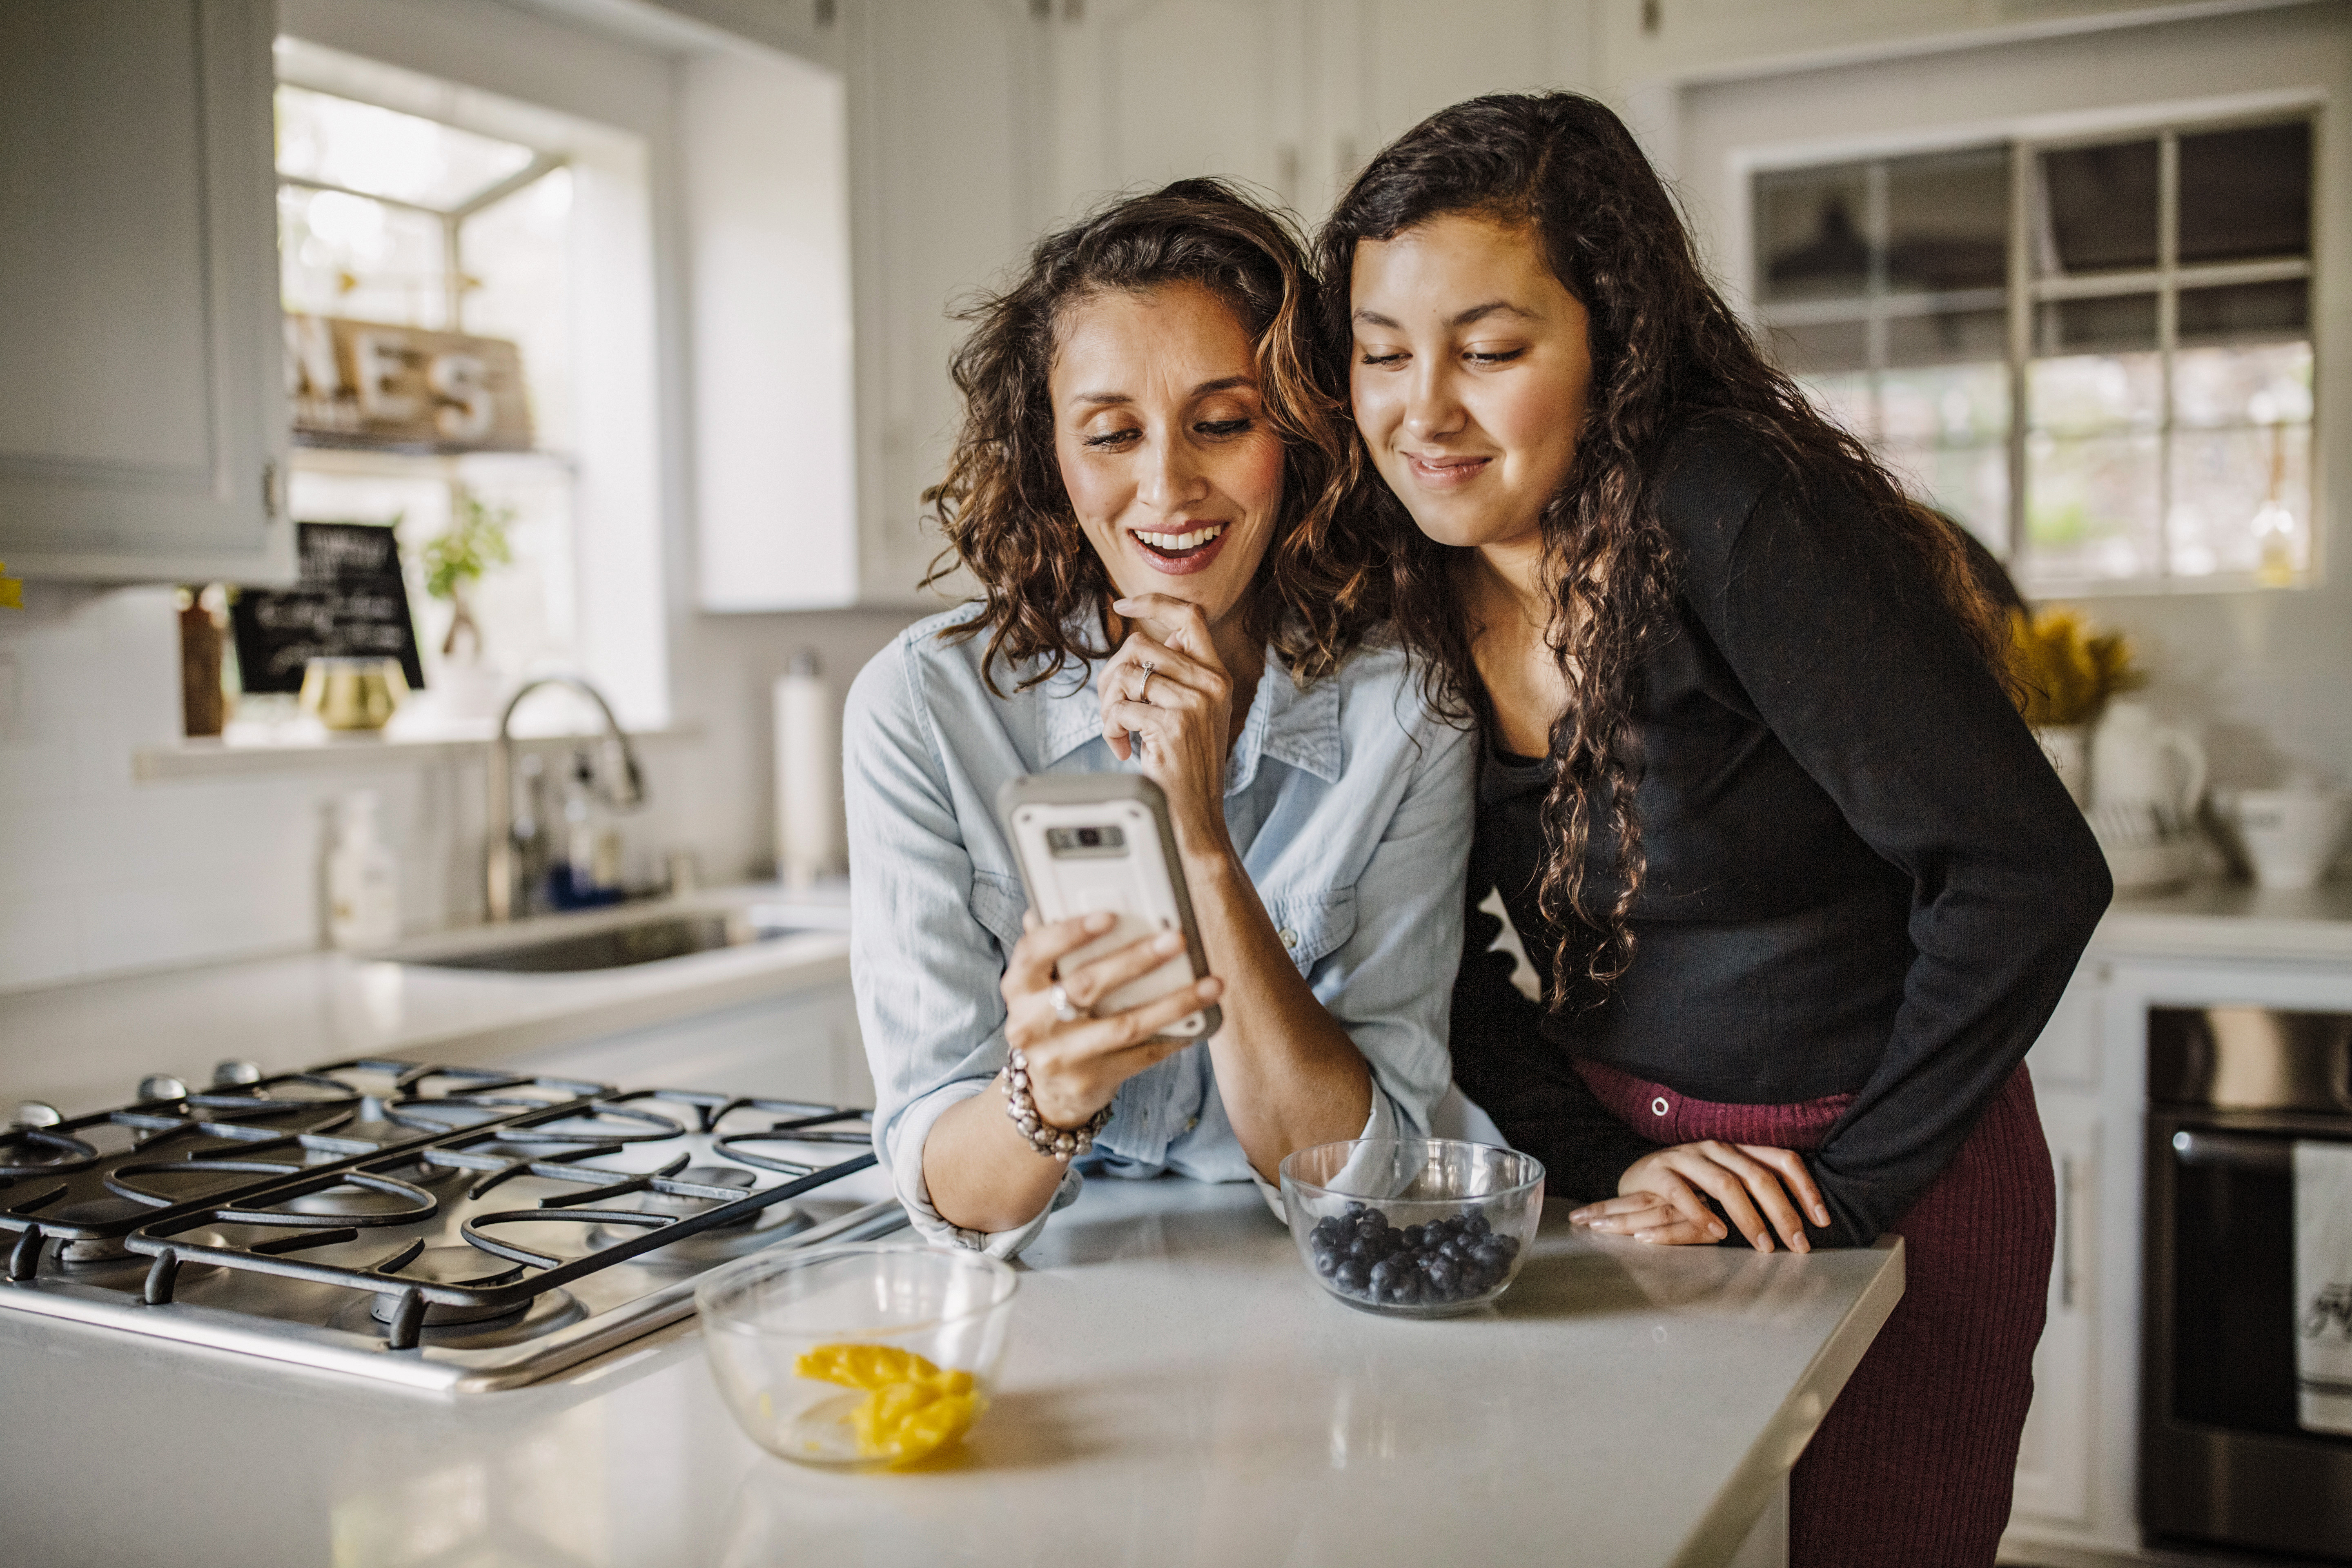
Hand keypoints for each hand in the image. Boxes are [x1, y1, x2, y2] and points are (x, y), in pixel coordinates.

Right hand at [1000, 910, 1223, 1128]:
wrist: (1047, 1089)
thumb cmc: (1051, 1015)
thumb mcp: (1041, 981)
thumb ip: (1053, 944)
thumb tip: (1062, 898)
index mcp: (1018, 986)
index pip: (1036, 951)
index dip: (1071, 932)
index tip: (1110, 915)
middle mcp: (1031, 1023)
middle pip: (1086, 986)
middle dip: (1135, 960)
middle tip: (1177, 940)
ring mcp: (1060, 1056)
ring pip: (1123, 1025)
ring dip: (1172, 1003)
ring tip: (1210, 984)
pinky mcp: (1089, 1081)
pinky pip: (1141, 1055)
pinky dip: (1173, 1036)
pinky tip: (1199, 1020)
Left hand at [1101, 594, 1233, 857]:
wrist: (1196, 818)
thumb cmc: (1186, 768)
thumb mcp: (1196, 714)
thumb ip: (1182, 675)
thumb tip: (1158, 636)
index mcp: (1218, 676)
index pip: (1189, 617)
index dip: (1153, 603)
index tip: (1122, 606)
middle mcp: (1212, 684)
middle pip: (1139, 645)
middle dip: (1111, 675)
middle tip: (1111, 707)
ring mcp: (1195, 704)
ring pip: (1125, 674)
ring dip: (1109, 705)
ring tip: (1118, 732)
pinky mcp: (1173, 726)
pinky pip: (1121, 709)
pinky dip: (1110, 730)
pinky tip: (1123, 750)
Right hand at [1569, 1142, 1831, 1252]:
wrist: (1634, 1177)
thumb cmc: (1688, 1185)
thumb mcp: (1725, 1182)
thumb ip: (1754, 1191)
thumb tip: (1800, 1220)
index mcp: (1737, 1148)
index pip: (1782, 1158)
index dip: (1805, 1187)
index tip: (1821, 1221)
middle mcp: (1715, 1147)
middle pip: (1759, 1175)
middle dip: (1784, 1212)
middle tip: (1798, 1245)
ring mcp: (1685, 1157)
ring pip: (1726, 1182)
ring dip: (1750, 1218)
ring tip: (1764, 1247)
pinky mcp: (1657, 1171)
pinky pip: (1681, 1192)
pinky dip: (1701, 1213)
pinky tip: (1717, 1233)